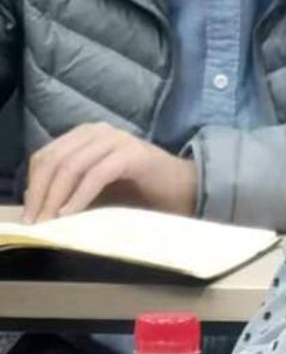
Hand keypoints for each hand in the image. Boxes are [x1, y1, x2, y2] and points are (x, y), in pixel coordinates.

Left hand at [23, 124, 196, 222]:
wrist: (185, 190)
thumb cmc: (139, 192)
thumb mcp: (95, 188)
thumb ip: (70, 188)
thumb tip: (38, 205)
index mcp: (86, 135)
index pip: (46, 155)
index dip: (33, 185)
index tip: (30, 214)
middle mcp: (99, 131)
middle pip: (54, 159)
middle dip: (41, 193)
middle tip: (37, 222)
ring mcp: (117, 140)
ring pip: (71, 166)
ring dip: (56, 197)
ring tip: (51, 221)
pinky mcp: (133, 154)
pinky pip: (96, 174)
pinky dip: (80, 196)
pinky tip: (71, 214)